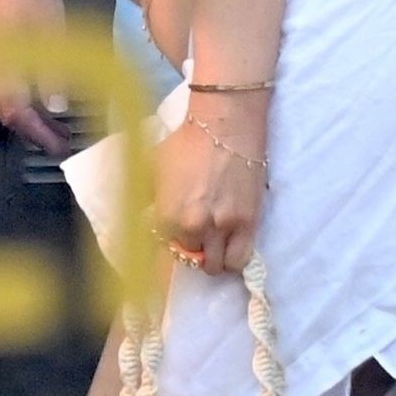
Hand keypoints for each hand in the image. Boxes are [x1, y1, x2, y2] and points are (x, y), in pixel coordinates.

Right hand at [0, 0, 72, 154]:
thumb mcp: (50, 35)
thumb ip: (52, 74)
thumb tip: (55, 107)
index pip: (16, 114)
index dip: (38, 134)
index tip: (61, 148)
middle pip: (5, 110)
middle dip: (33, 128)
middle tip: (61, 140)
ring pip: (3, 95)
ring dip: (28, 111)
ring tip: (54, 120)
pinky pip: (2, 80)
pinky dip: (21, 93)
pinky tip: (38, 90)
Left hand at [153, 112, 266, 275]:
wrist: (225, 127)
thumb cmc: (186, 143)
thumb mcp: (154, 168)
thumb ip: (151, 198)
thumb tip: (146, 217)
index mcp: (167, 215)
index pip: (163, 251)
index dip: (166, 248)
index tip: (171, 243)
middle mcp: (194, 228)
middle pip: (190, 260)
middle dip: (190, 250)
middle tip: (193, 238)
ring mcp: (223, 228)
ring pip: (217, 267)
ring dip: (212, 260)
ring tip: (213, 246)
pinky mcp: (249, 224)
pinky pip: (241, 259)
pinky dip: (234, 259)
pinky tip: (230, 247)